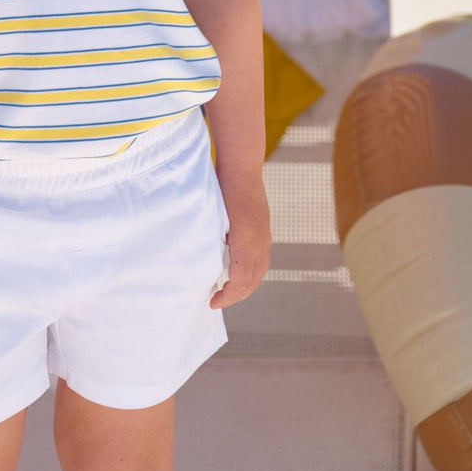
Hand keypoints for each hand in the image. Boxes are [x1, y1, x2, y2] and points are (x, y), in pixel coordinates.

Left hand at [208, 172, 270, 310]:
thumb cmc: (222, 190)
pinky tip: (237, 268)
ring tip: (227, 288)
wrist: (241, 167)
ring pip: (258, 271)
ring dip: (244, 285)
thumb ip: (213, 244)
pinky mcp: (264, 229)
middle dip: (235, 295)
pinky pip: (261, 259)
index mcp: (246, 245)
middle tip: (217, 300)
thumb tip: (206, 266)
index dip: (226, 297)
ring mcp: (265, 236)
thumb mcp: (214, 220)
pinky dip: (250, 271)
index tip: (211, 302)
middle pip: (251, 282)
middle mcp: (260, 244)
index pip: (239, 283)